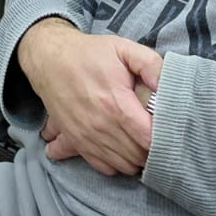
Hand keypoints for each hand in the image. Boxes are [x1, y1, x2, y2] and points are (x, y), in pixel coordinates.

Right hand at [19, 18, 160, 176]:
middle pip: (139, 155)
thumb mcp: (122, 48)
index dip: (164, 137)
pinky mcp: (76, 141)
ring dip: (135, 157)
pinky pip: (103, 167)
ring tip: (139, 140)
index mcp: (116, 104)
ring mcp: (87, 136)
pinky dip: (115, 163)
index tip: (168, 128)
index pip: (150, 139)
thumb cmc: (88, 53)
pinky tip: (120, 149)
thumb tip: (168, 86)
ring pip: (123, 165)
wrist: (47, 58)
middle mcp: (101, 125)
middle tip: (156, 132)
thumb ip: (150, 64)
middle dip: (152, 148)